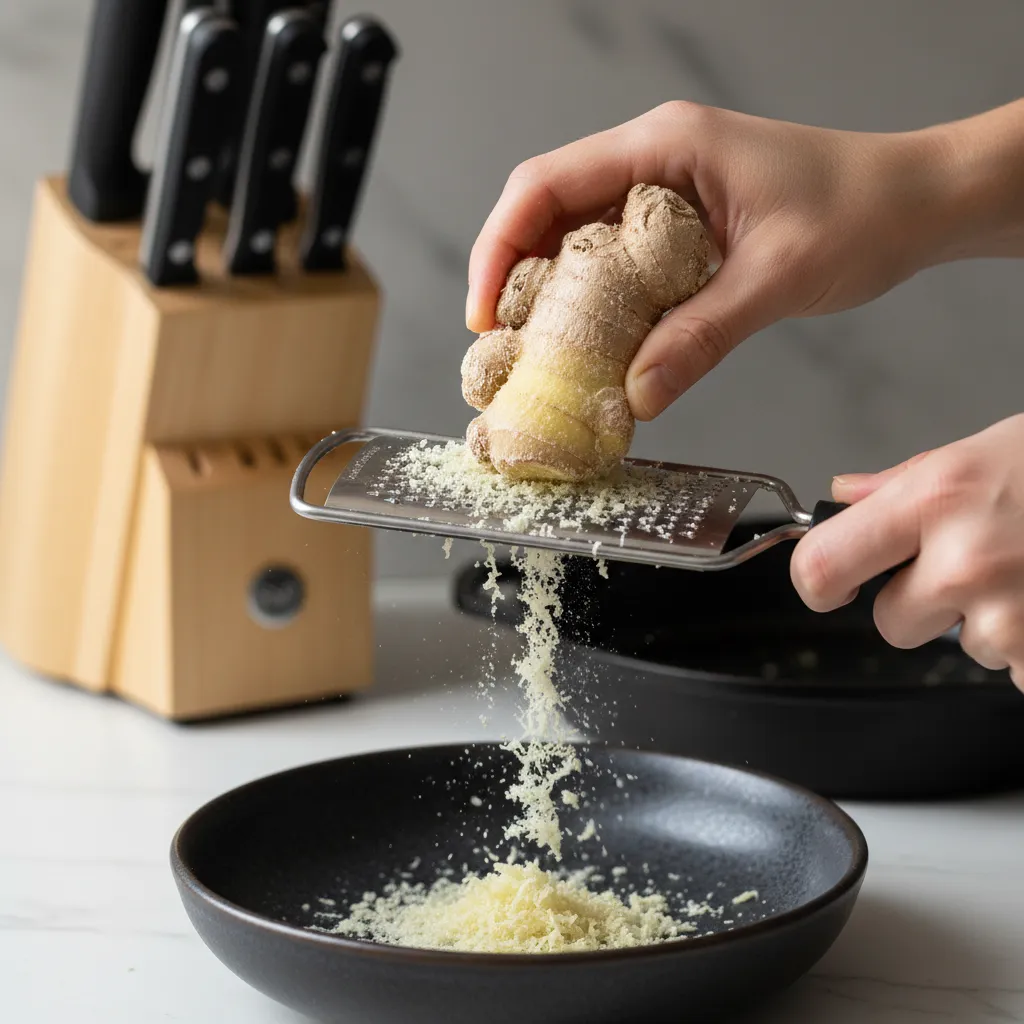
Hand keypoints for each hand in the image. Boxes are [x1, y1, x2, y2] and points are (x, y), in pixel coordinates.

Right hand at [467, 100, 1023, 420]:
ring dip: (551, 296)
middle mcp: (653, 161)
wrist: (916, 201)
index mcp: (665, 147)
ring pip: (577, 239)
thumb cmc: (862, 210)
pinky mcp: (679, 224)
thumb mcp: (775, 278)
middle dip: (513, 279)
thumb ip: (700, 336)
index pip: (545, 185)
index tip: (485, 314)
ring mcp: (664, 191)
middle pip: (548, 212)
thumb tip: (636, 394)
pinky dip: (595, 304)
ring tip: (537, 354)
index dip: (498, 249)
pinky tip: (594, 345)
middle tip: (504, 348)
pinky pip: (616, 261)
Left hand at [790, 414, 1023, 689]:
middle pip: (889, 623)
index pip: (821, 568)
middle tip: (973, 565)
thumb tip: (845, 498)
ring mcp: (1009, 616)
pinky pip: (1013, 667)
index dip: (819, 582)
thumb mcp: (981, 451)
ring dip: (987, 620)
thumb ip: (903, 483)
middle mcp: (964, 561)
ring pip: (959, 645)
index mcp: (934, 500)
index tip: (831, 584)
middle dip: (920, 603)